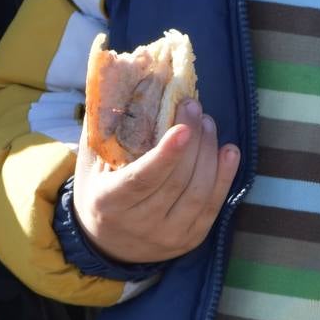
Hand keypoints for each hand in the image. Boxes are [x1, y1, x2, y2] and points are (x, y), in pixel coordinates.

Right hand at [74, 100, 239, 265]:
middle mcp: (141, 225)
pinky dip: (225, 176)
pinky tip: (228, 150)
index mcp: (110, 203)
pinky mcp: (191, 240)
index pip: (143, 180)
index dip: (166, 155)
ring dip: (209, 152)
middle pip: (176, 181)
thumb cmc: (98, 190)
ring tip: (208, 122)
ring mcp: (169, 236)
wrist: (106, 244)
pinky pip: (213, 206)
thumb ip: (105, 126)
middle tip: (195, 107)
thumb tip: (125, 75)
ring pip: (198, 191)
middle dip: (193, 140)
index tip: (183, 128)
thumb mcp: (91, 161)